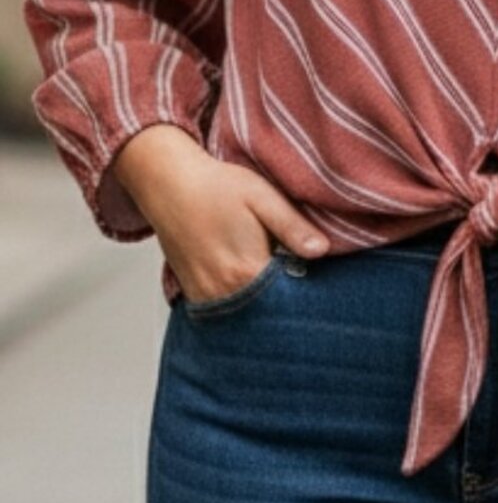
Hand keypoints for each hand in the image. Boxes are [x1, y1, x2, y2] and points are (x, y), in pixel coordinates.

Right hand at [112, 126, 329, 302]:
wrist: (170, 184)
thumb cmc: (217, 187)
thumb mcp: (263, 197)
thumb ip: (293, 227)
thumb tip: (322, 251)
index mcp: (248, 270)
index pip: (288, 302)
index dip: (306, 299)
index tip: (316, 290)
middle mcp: (224, 290)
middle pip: (266, 316)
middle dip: (285, 309)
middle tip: (300, 294)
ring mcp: (205, 295)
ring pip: (243, 318)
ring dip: (261, 310)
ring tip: (276, 292)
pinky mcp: (192, 293)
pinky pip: (222, 313)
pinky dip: (239, 307)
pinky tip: (250, 290)